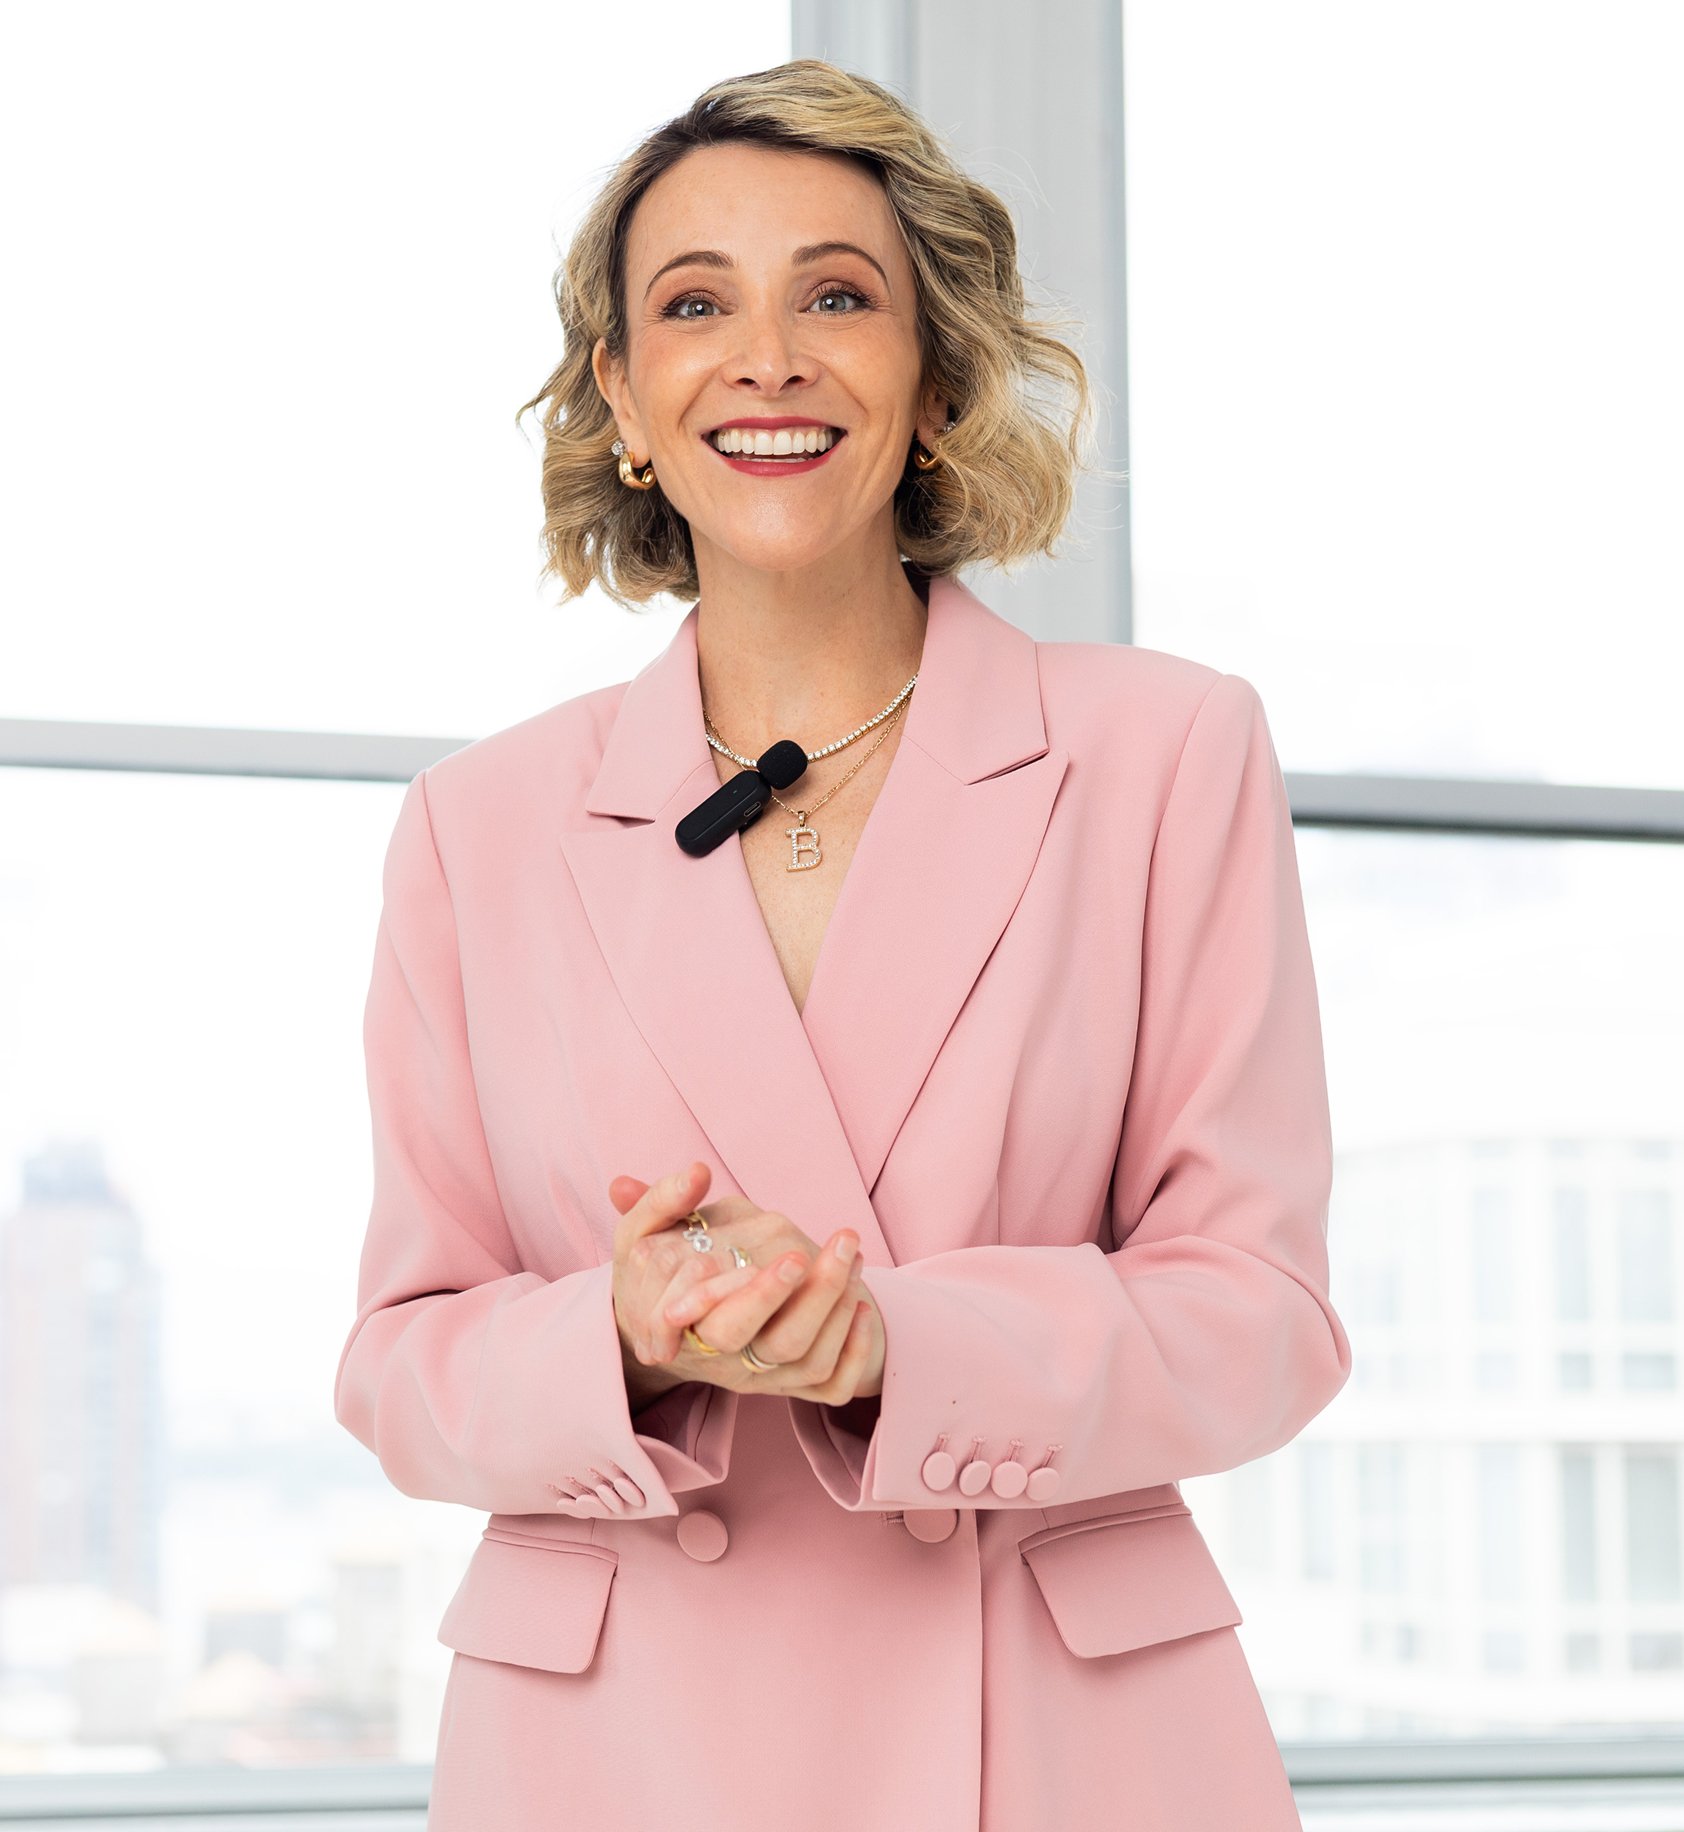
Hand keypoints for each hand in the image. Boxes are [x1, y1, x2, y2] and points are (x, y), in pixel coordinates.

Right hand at [608, 1162, 883, 1400]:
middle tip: (844, 1244)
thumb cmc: (652, 1274)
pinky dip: (855, 1352)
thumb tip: (698, 1171)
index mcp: (692, 1327)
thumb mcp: (639, 1235)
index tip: (796, 1254)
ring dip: (842, 1310)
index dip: (763, 1293)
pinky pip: (831, 1386)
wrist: (660, 1330)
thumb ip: (661, 1201)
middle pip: (781, 1342)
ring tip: (855, 1257)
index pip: (727, 1320)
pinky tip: (864, 1306)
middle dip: (817, 1296)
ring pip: (812, 1361)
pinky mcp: (788, 1384)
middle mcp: (729, 1356)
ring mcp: (761, 1374)